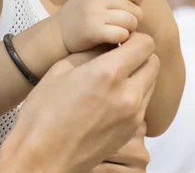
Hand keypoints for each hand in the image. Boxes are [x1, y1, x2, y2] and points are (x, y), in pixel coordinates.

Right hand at [0, 32, 159, 172]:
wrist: (41, 156)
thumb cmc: (44, 111)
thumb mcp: (62, 68)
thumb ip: (92, 51)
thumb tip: (109, 42)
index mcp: (109, 74)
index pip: (145, 43)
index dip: (133, 37)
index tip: (119, 40)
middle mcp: (128, 95)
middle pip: (153, 62)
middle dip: (140, 54)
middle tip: (119, 55)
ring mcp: (133, 117)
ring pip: (151, 83)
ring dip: (139, 74)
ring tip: (114, 77)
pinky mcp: (131, 133)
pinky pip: (143, 104)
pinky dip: (134, 94)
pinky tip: (111, 96)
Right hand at [51, 0, 143, 52]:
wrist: (57, 32)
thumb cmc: (81, 13)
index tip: (134, 5)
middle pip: (132, 6)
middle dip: (135, 17)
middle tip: (128, 22)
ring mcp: (94, 13)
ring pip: (130, 20)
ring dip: (130, 28)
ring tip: (123, 30)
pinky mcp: (93, 31)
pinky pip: (121, 33)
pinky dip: (122, 38)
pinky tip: (115, 38)